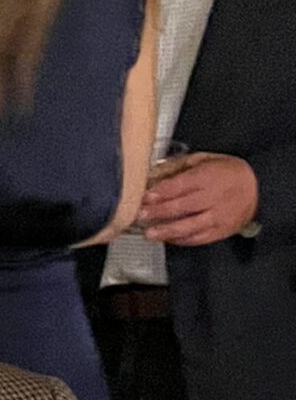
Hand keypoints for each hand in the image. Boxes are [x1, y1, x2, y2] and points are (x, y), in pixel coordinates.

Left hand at [138, 152, 258, 245]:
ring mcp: (218, 216)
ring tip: (149, 234)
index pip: (180, 185)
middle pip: (181, 206)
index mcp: (209, 177)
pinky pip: (198, 238)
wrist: (259, 189)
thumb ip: (181, 165)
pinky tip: (167, 238)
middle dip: (158, 212)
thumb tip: (156, 174)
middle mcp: (214, 198)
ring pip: (189, 226)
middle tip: (140, 216)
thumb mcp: (207, 159)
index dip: (161, 192)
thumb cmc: (229, 172)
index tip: (145, 197)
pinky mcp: (221, 231)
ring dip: (167, 230)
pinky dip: (181, 240)